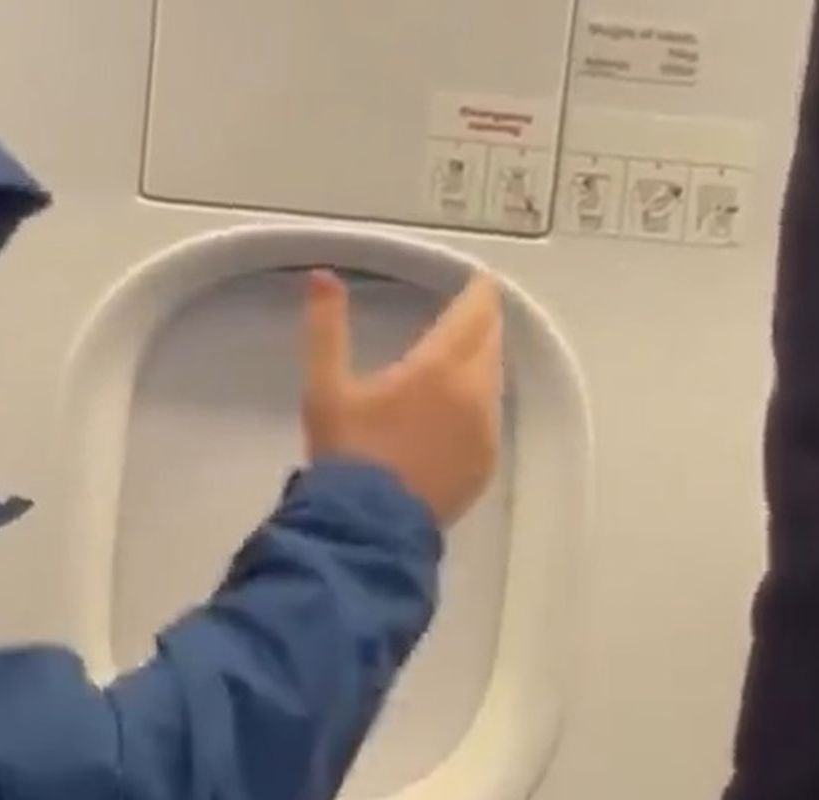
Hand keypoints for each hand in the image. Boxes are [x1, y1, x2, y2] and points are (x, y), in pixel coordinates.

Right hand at [303, 269, 502, 525]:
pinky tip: (460, 405)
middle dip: (483, 323)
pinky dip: (480, 398)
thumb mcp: (325, 388)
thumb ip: (327, 327)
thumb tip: (324, 276)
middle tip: (470, 311)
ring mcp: (486, 432)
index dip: (480, 293)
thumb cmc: (347, 453)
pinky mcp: (487, 463)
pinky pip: (491, 416)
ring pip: (494, 380)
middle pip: (491, 343)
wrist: (369, 528)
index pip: (475, 315)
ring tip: (464, 353)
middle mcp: (475, 394)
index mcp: (440, 368)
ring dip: (482, 360)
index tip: (479, 281)